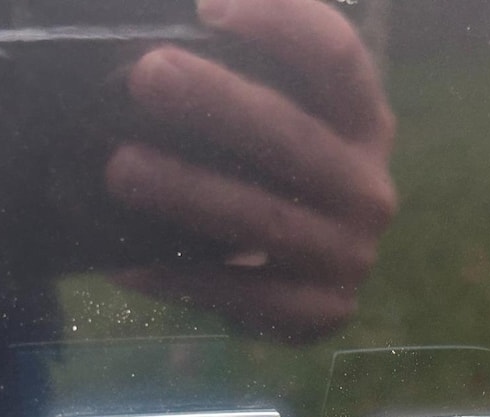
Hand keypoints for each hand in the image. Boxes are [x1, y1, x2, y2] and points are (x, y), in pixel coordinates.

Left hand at [105, 0, 396, 339]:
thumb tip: (190, 16)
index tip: (207, 8)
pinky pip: (245, 297)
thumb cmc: (278, 180)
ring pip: (267, 221)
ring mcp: (349, 257)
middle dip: (218, 103)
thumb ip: (244, 72)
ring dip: (190, 194)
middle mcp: (369, 189)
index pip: (336, 58)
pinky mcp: (321, 314)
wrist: (312, 279)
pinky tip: (128, 263)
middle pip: (296, 138)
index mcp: (365, 122)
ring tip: (120, 168)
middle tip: (147, 74)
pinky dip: (184, 280)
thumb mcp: (282, 118)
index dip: (280, 24)